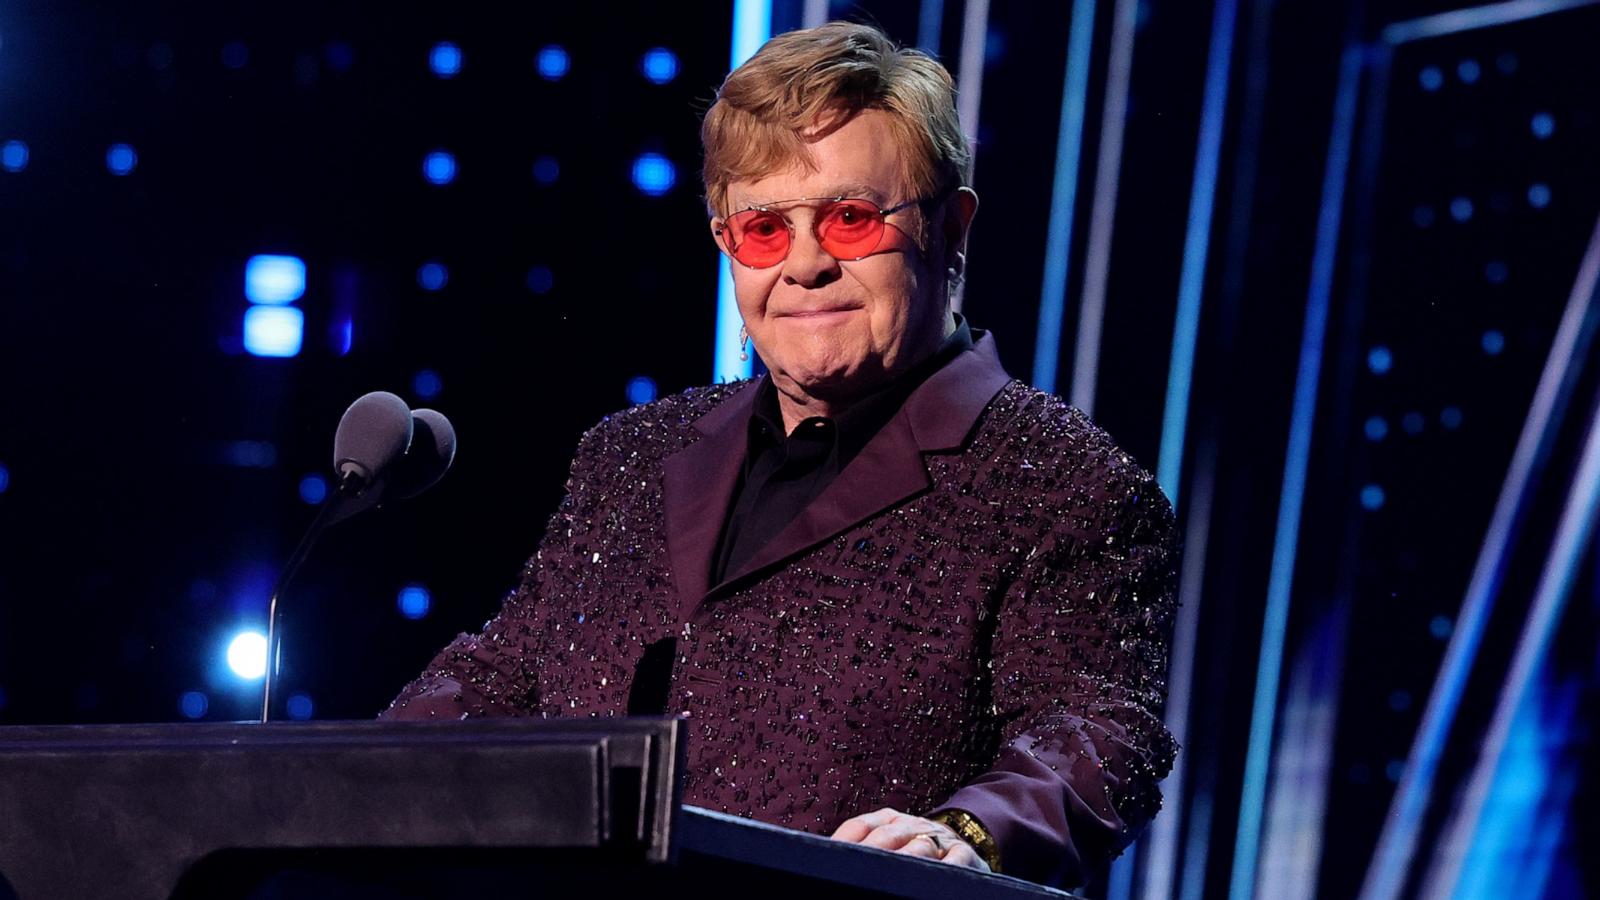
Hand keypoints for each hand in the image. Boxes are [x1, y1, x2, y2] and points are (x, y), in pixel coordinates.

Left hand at [829, 807, 990, 871]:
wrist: (963, 845)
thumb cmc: (914, 852)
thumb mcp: (887, 844)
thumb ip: (861, 848)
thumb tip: (827, 861)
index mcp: (886, 820)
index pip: (859, 827)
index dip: (844, 842)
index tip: (830, 859)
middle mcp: (910, 824)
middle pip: (887, 836)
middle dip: (870, 853)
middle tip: (855, 871)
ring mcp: (938, 838)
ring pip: (920, 846)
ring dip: (906, 858)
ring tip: (891, 875)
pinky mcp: (963, 854)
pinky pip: (956, 858)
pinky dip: (946, 866)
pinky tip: (933, 876)